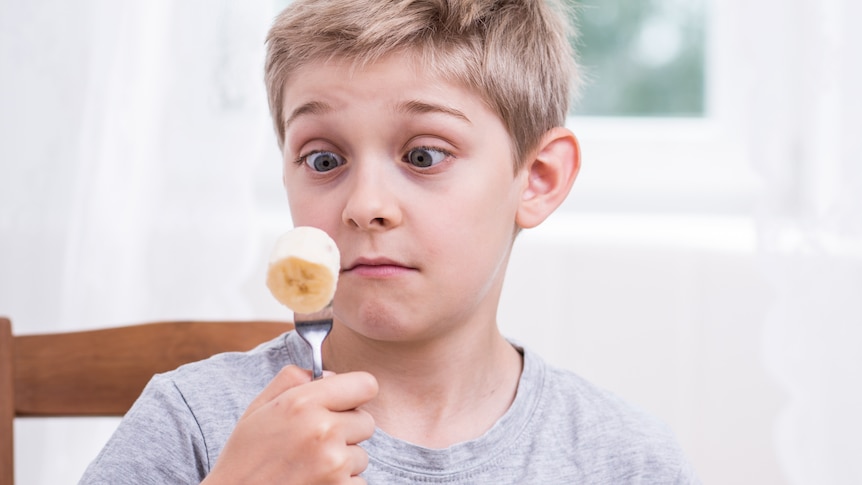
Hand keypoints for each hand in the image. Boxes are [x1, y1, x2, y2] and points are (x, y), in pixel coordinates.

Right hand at [203, 365, 377, 484]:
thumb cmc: (245, 458)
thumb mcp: (259, 409)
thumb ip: (292, 380)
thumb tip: (329, 374)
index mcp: (303, 403)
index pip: (366, 385)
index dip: (355, 394)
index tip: (343, 405)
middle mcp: (323, 430)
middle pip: (366, 421)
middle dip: (347, 430)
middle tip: (316, 442)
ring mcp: (334, 463)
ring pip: (361, 455)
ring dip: (342, 461)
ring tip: (309, 466)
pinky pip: (358, 482)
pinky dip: (341, 484)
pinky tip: (313, 482)